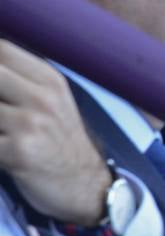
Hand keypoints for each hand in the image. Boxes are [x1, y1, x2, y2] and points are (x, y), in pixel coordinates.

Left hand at [0, 40, 111, 224]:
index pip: (3, 48)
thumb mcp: (53, 102)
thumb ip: (20, 80)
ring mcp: (30, 124)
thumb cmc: (60, 142)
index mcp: (50, 81)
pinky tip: (2, 145)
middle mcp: (42, 98)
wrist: (85, 187)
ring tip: (3, 128)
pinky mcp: (18, 151)